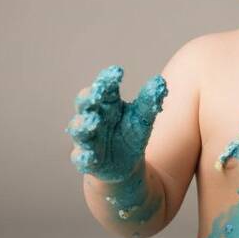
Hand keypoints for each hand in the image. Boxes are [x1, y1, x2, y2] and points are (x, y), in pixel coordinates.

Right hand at [66, 65, 167, 181]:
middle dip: (89, 97)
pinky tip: (88, 156)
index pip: (105, 87)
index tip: (118, 71)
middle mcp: (93, 117)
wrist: (125, 165)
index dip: (108, 79)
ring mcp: (86, 138)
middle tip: (97, 92)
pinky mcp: (85, 159)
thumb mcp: (142, 118)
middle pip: (85, 103)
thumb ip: (149, 101)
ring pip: (79, 128)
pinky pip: (81, 157)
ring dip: (83, 125)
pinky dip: (83, 156)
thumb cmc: (130, 135)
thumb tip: (159, 81)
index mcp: (107, 103)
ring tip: (92, 122)